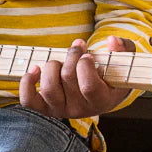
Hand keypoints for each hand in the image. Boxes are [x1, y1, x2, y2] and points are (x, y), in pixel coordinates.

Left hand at [19, 36, 135, 119]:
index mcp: (101, 101)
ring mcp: (60, 110)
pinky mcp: (44, 108)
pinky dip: (27, 82)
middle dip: (71, 56)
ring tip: (60, 61)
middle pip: (68, 78)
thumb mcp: (124, 61)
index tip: (88, 55)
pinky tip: (35, 69)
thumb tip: (112, 41)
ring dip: (52, 66)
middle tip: (77, 49)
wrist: (99, 93)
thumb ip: (124, 49)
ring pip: (48, 88)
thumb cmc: (110, 75)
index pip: (88, 86)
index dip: (85, 65)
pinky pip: (28, 100)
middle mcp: (80, 110)